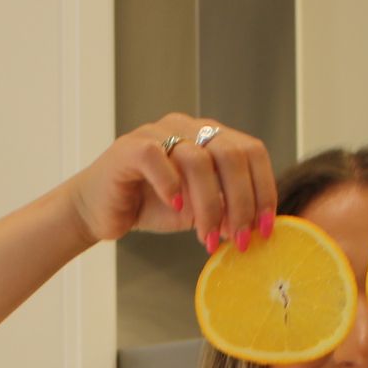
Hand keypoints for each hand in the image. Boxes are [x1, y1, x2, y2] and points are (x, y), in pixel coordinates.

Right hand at [67, 114, 277, 249]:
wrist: (101, 210)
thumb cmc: (151, 206)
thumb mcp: (199, 211)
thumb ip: (226, 211)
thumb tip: (256, 228)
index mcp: (211, 138)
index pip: (251, 152)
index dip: (264, 190)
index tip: (265, 229)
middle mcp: (188, 128)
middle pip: (231, 154)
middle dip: (241, 203)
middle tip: (239, 239)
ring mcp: (158, 133)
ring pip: (199, 160)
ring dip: (210, 205)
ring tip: (207, 238)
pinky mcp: (130, 147)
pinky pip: (157, 157)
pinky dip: (172, 185)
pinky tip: (177, 209)